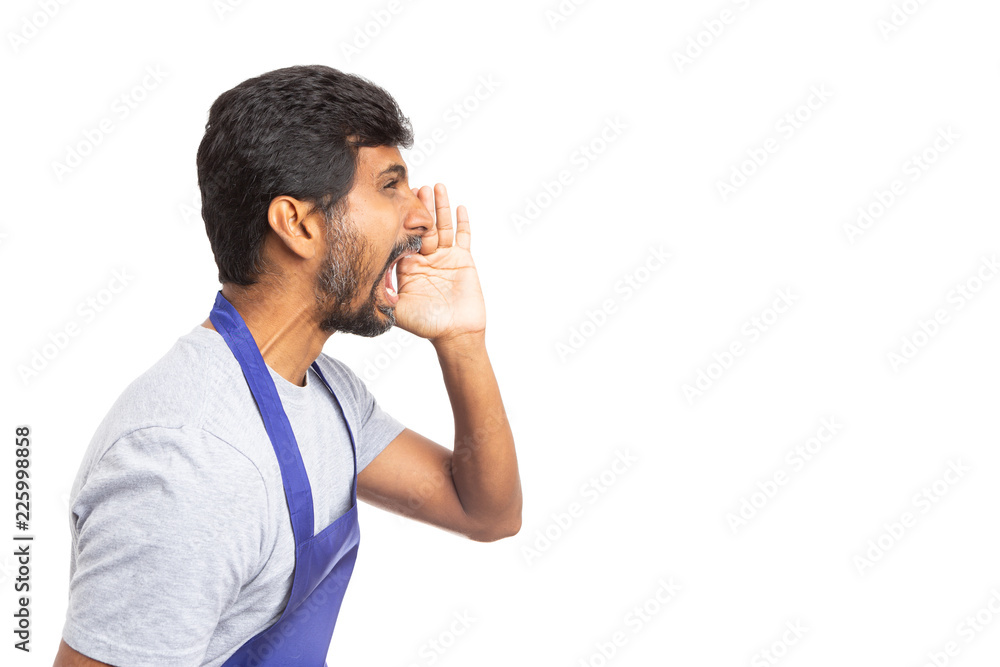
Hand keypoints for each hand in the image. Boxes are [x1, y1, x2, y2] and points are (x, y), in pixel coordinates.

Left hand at [393, 184, 486, 345]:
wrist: (455, 334)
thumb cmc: (427, 325)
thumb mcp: (397, 309)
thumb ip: (383, 294)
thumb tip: (363, 280)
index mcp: (408, 267)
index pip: (404, 237)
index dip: (402, 221)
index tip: (396, 202)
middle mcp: (425, 259)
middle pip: (423, 226)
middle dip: (420, 207)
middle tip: (416, 187)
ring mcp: (445, 257)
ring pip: (443, 226)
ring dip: (440, 207)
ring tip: (436, 188)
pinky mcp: (463, 260)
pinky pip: (463, 237)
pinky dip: (463, 223)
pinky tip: (460, 207)